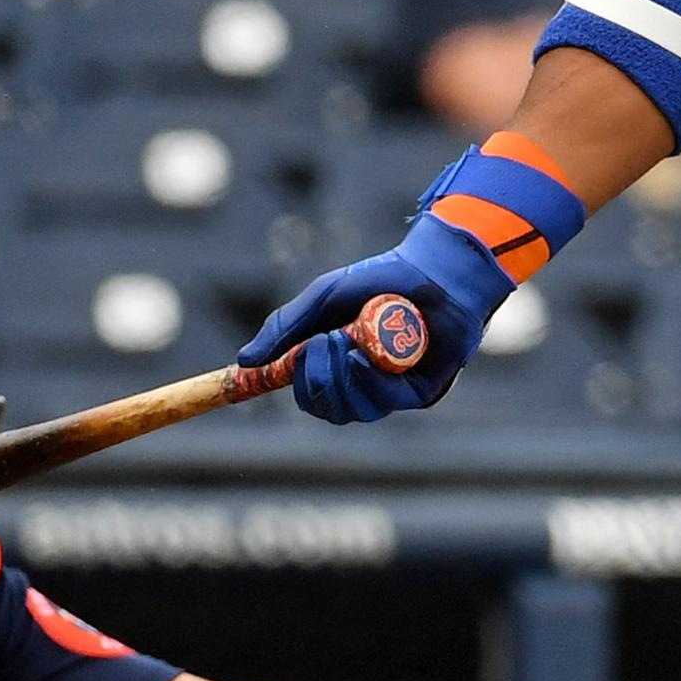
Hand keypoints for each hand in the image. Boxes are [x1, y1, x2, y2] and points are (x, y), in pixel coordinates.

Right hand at [237, 212, 516, 422]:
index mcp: (339, 363)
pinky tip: (362, 359)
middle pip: (326, 408)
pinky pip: (384, 401)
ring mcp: (393, 390)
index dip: (288, 389)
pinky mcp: (420, 392)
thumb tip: (244, 362)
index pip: (308, 394)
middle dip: (314, 379)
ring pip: (353, 410)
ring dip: (340, 379)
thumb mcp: (324, 297)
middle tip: (320, 343)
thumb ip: (284, 327)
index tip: (261, 377)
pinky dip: (369, 383)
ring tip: (345, 340)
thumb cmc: (382, 279)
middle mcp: (365, 382)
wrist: (436, 270)